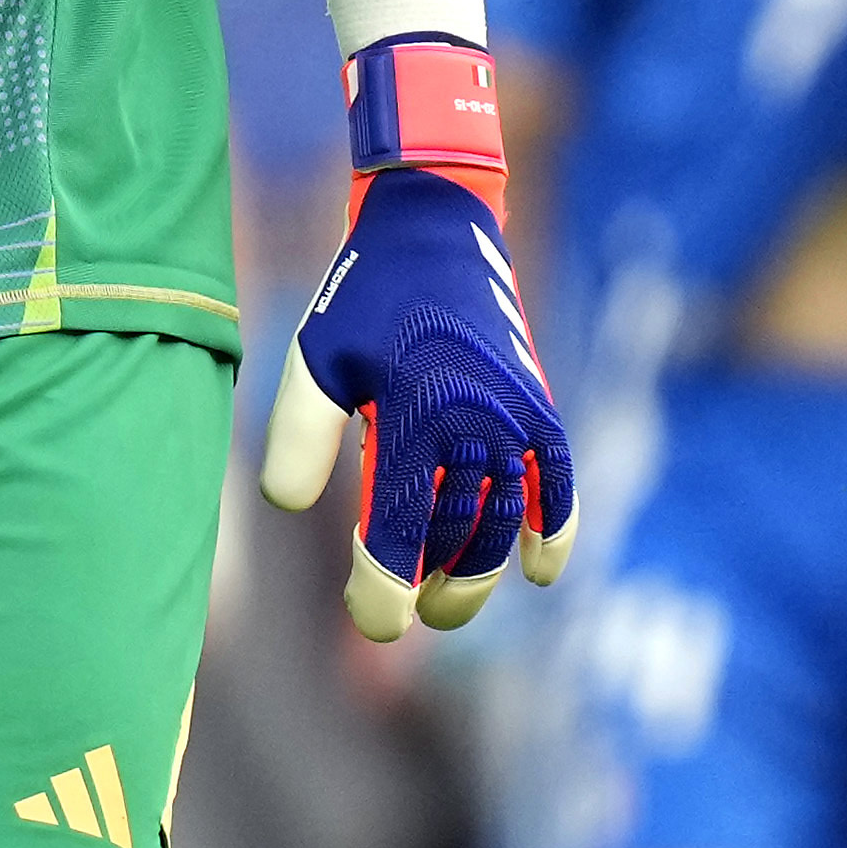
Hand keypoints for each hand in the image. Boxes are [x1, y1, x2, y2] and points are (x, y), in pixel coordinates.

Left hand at [256, 39, 570, 642]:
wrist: (433, 228)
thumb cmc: (362, 299)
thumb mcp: (312, 358)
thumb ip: (295, 434)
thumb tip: (290, 508)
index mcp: (413, 413)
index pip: (402, 529)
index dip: (385, 587)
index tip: (375, 620)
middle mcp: (472, 420)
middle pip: (460, 535)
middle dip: (439, 589)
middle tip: (414, 615)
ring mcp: (512, 413)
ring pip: (505, 518)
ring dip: (482, 569)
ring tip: (452, 600)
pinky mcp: (537, 403)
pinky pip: (556, 478)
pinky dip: (555, 527)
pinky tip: (540, 571)